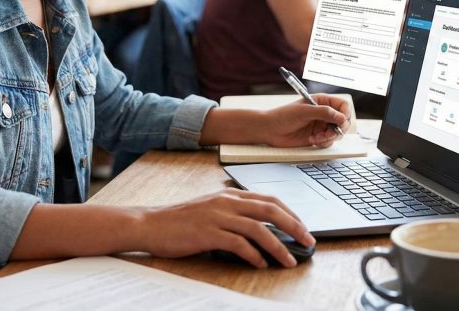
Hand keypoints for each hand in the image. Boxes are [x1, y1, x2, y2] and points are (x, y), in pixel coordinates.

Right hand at [137, 188, 314, 267]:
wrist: (150, 224)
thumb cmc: (179, 220)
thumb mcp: (210, 208)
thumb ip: (233, 213)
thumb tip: (259, 229)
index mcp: (229, 195)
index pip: (269, 199)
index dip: (290, 212)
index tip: (303, 227)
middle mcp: (226, 202)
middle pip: (270, 210)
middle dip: (293, 226)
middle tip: (308, 241)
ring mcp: (217, 216)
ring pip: (258, 229)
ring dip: (278, 246)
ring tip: (289, 260)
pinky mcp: (208, 233)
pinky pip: (239, 244)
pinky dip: (254, 255)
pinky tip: (261, 264)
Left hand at [263, 93, 349, 147]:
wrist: (270, 130)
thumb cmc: (283, 116)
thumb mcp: (305, 111)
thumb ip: (324, 113)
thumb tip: (342, 118)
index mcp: (322, 101)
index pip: (343, 106)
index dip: (345, 114)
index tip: (341, 121)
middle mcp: (323, 113)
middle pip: (343, 121)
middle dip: (338, 129)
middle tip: (329, 133)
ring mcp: (321, 125)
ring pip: (337, 133)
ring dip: (329, 137)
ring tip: (317, 138)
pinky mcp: (317, 137)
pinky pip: (328, 141)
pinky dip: (323, 142)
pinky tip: (312, 140)